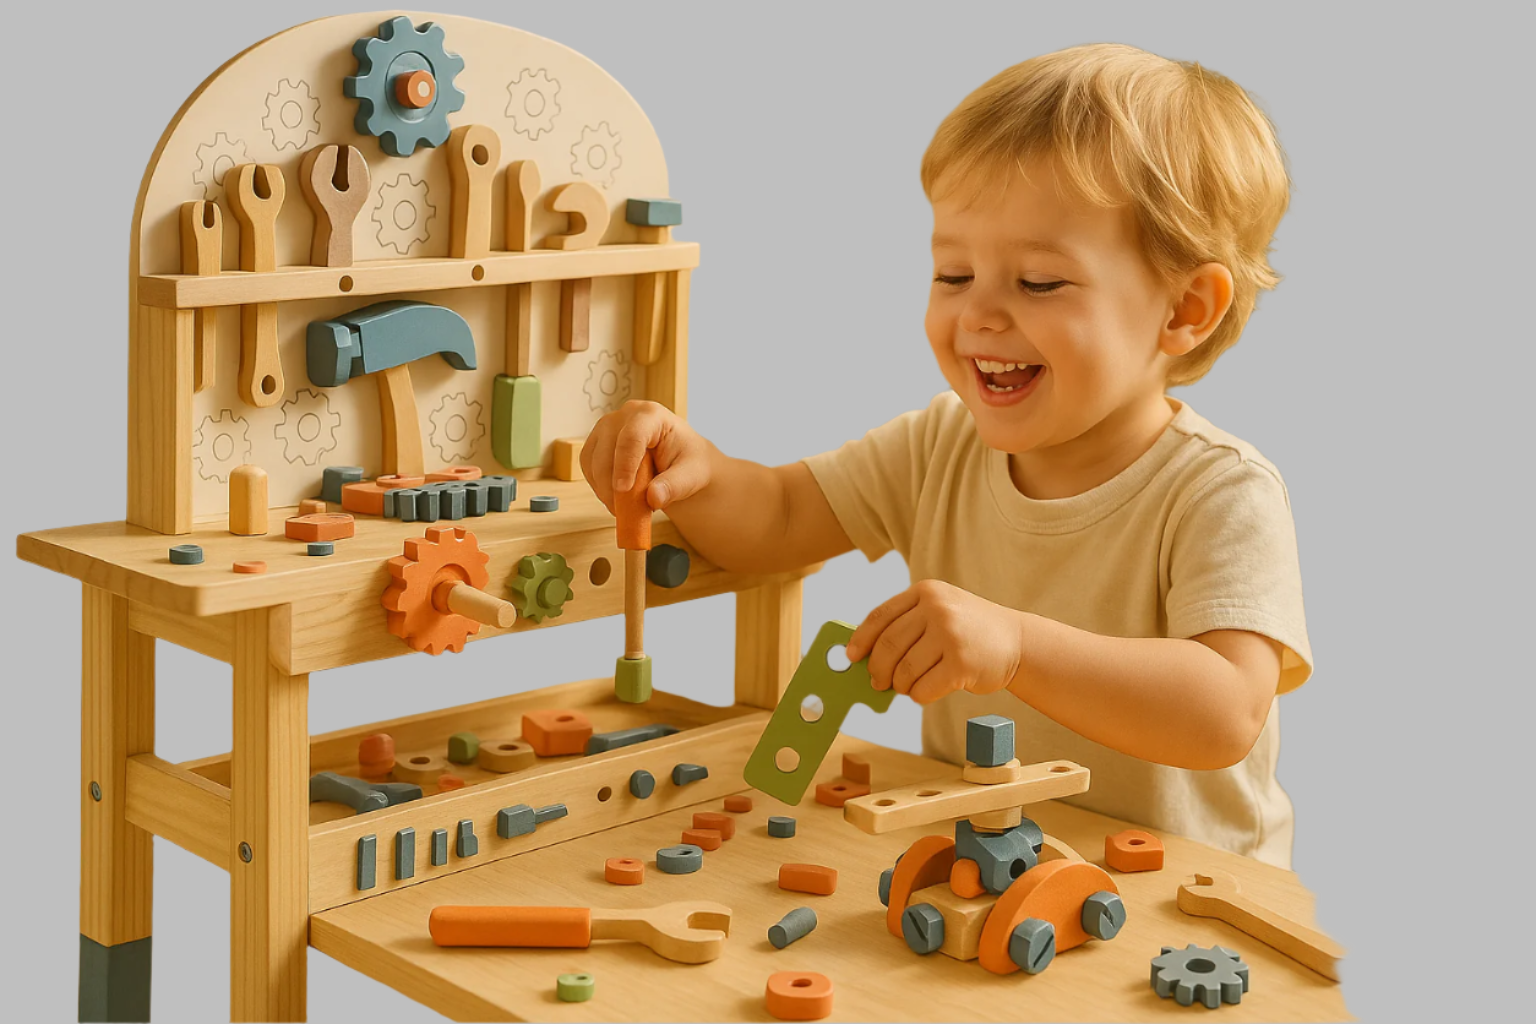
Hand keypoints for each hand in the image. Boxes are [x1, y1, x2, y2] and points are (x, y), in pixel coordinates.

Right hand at [580, 400, 711, 514]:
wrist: (682, 461)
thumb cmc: (689, 462)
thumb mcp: (692, 475)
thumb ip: (674, 486)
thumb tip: (653, 497)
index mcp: (652, 415)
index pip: (631, 437)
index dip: (624, 465)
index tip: (623, 491)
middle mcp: (625, 415)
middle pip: (607, 451)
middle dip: (612, 485)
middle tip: (626, 511)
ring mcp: (607, 427)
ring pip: (592, 461)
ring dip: (604, 489)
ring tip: (625, 507)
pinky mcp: (597, 443)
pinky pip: (588, 467)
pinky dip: (598, 487)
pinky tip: (616, 498)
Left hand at [844, 580, 1026, 704]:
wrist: (1018, 642)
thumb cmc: (970, 632)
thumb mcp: (941, 611)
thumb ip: (907, 625)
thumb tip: (864, 656)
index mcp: (927, 592)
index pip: (880, 616)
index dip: (861, 639)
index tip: (851, 656)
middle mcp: (938, 609)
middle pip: (888, 645)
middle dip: (878, 669)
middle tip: (877, 682)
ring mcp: (951, 635)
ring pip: (904, 671)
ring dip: (901, 685)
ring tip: (908, 686)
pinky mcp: (962, 664)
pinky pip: (923, 689)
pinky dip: (919, 696)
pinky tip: (927, 691)